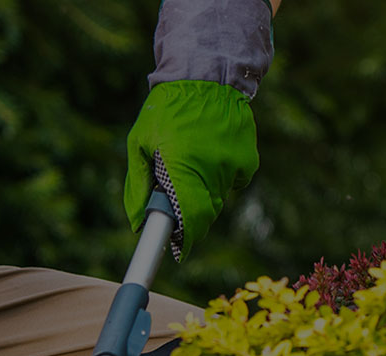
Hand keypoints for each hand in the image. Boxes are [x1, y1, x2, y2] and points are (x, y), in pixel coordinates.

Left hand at [122, 80, 258, 261]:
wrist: (206, 77)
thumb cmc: (165, 111)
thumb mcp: (140, 144)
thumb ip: (137, 185)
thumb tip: (137, 224)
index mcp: (181, 166)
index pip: (189, 219)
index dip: (186, 239)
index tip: (179, 249)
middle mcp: (211, 169)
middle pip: (206, 215)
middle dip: (192, 220)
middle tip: (179, 209)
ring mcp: (233, 165)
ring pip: (219, 199)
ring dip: (205, 195)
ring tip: (192, 167)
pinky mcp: (248, 159)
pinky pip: (235, 183)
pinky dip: (223, 179)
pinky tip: (211, 157)